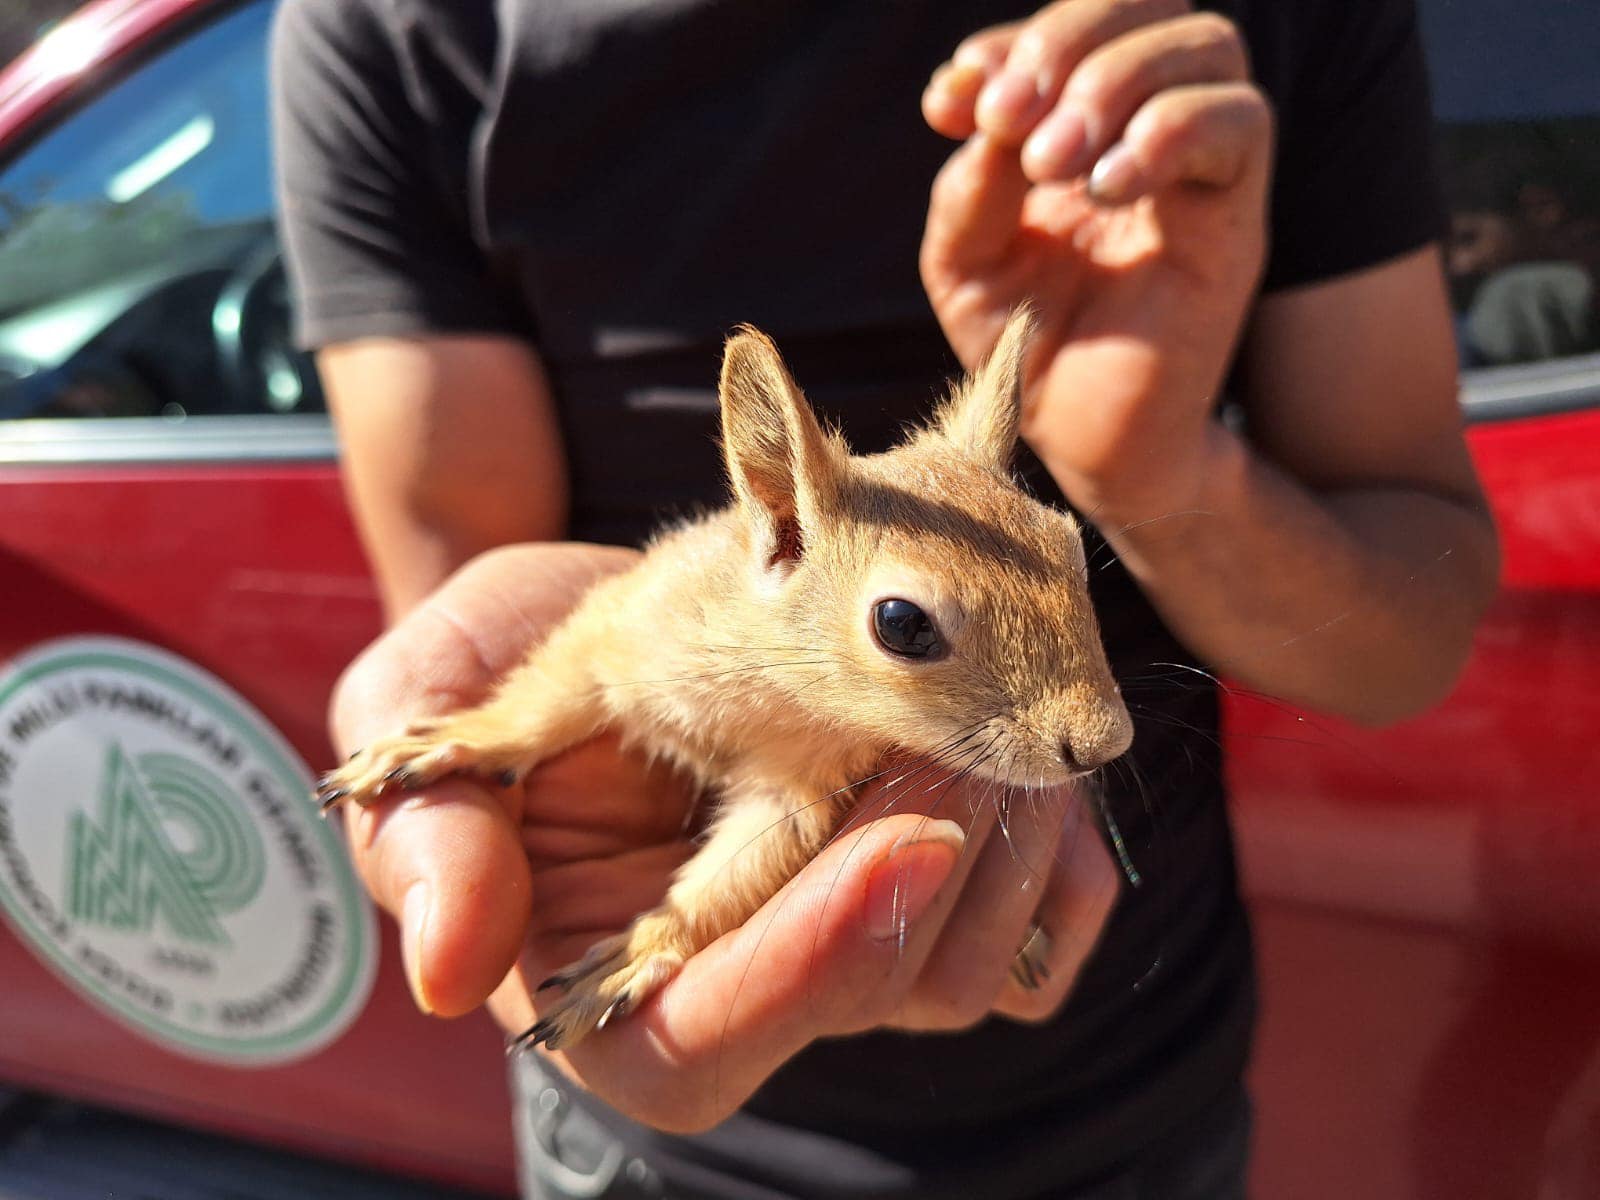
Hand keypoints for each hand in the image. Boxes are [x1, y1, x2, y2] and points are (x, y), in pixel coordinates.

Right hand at [329, 542, 1120, 1131]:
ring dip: (1011, 853)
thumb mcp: (426, 689)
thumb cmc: (517, 657)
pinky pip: (1029, 943)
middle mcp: (732, 986)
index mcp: (599, 976)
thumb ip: (420, 822)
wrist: (634, 608)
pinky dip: (1060, 870)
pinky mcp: (912, 904)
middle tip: (984, 741)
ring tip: (1008, 729)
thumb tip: (453, 966)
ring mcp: (833, 950)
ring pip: (957, 972)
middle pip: (863, 1000)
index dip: (806, 962)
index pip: (705, 1040)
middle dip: (941, 871)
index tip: (904, 839)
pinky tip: (1041, 784)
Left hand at [920, 0, 1272, 529]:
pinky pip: (1240, 124)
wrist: (1086, 439)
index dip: (1006, 44)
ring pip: (1205, 43)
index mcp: (1074, 124)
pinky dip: (1168, 132)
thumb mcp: (965, 268)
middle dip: (1064, 42)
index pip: (1065, 29)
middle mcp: (1142, 128)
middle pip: (1145, 5)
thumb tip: (985, 114)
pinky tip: (1104, 188)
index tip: (951, 105)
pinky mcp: (1237, 216)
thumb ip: (967, 190)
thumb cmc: (1027, 348)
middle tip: (1008, 119)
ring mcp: (1195, 168)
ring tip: (1052, 161)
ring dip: (1115, 82)